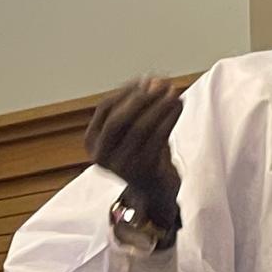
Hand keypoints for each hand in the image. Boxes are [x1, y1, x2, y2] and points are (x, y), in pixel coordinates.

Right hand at [85, 76, 182, 226]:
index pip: (105, 107)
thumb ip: (140, 107)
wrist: (155, 192)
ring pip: (141, 127)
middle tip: (161, 83)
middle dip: (141, 97)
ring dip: (159, 105)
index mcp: (92, 143)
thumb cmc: (145, 155)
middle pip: (119, 118)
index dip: (127, 90)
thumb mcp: (133, 131)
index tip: (146, 78)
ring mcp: (122, 166)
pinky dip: (169, 118)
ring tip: (174, 92)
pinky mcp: (144, 171)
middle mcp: (102, 156)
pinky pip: (158, 138)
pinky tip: (179, 106)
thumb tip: (155, 80)